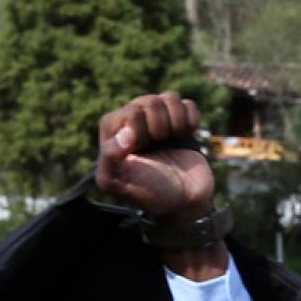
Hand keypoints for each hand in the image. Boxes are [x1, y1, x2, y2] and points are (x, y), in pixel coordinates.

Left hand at [93, 93, 212, 221]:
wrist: (183, 202)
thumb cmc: (148, 192)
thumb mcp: (118, 182)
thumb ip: (110, 158)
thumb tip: (126, 133)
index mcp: (113, 129)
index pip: (131, 112)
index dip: (141, 132)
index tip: (142, 151)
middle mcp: (134, 119)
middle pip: (150, 101)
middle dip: (159, 128)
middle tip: (158, 147)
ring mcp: (158, 119)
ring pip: (169, 97)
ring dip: (176, 122)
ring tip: (171, 140)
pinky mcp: (181, 121)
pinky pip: (187, 103)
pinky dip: (191, 118)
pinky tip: (186, 134)